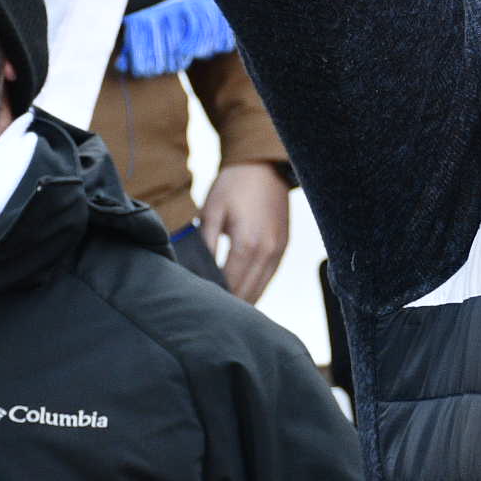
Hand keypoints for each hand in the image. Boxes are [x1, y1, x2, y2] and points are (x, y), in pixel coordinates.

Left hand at [200, 160, 291, 301]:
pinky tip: (242, 294)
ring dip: (243, 300)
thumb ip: (205, 244)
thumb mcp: (211, 211)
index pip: (229, 285)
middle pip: (247, 292)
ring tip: (222, 310)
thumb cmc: (233, 185)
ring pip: (260, 289)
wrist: (264, 166)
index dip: (213, 298)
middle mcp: (267, 251)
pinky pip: (269, 277)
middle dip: (228, 305)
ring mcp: (278, 250)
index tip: (198, 307)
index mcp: (247, 243)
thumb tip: (197, 273)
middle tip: (207, 314)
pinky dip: (256, 288)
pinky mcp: (283, 247)